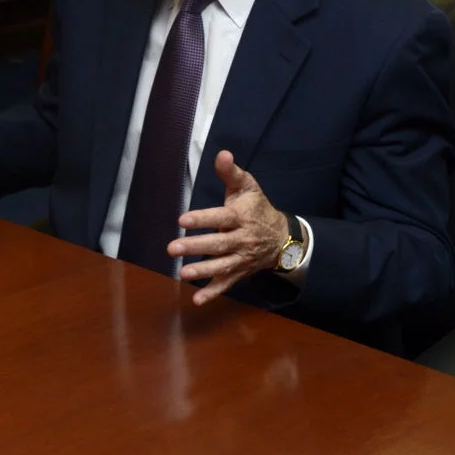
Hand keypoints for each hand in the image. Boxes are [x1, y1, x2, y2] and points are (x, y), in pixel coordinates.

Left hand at [172, 151, 288, 303]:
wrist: (283, 238)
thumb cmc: (257, 208)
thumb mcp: (247, 187)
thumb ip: (231, 173)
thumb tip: (222, 154)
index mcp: (241, 217)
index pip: (221, 218)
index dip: (202, 219)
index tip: (182, 220)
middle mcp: (242, 239)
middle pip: (218, 244)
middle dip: (195, 247)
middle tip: (172, 248)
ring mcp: (241, 258)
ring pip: (222, 266)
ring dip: (203, 271)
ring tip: (182, 273)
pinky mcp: (239, 272)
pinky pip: (226, 284)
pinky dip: (212, 293)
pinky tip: (196, 300)